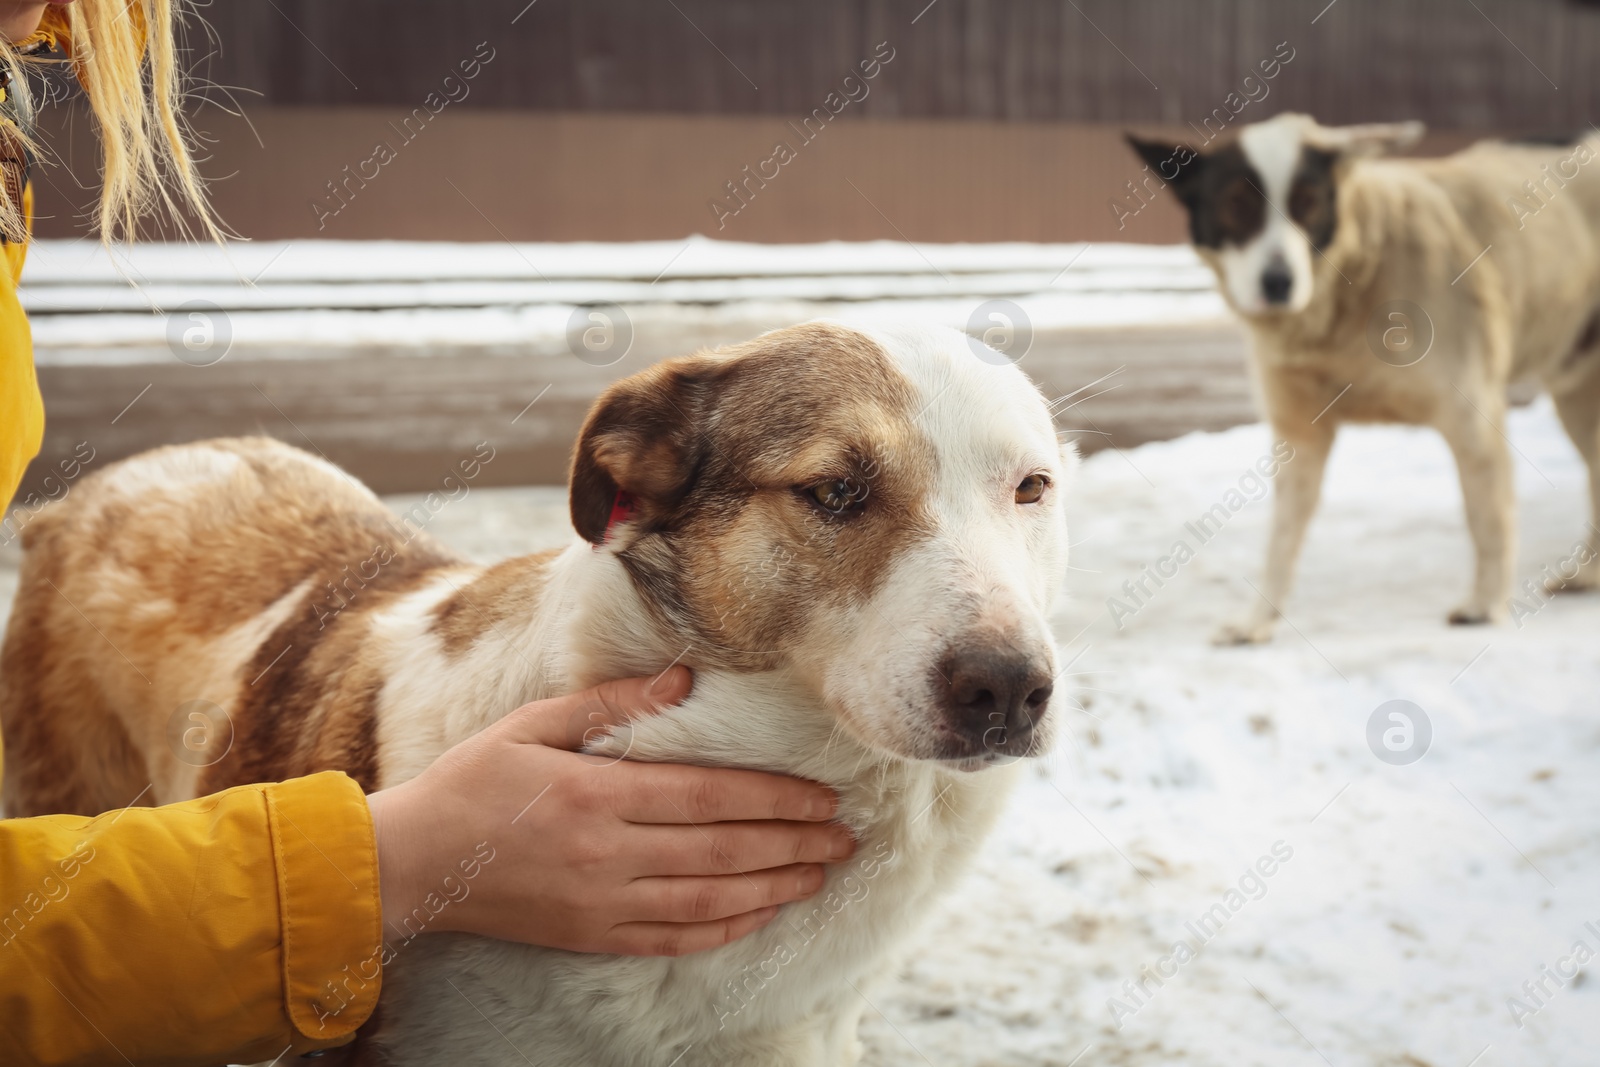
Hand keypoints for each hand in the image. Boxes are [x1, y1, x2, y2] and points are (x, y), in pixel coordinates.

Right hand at [366, 667, 853, 955]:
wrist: (414, 863)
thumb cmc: (473, 782)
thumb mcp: (534, 723)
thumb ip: (612, 704)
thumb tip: (684, 679)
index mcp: (596, 794)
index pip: (708, 795)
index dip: (773, 797)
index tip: (822, 796)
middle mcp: (607, 853)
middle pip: (723, 851)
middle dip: (794, 843)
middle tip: (846, 837)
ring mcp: (602, 902)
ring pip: (710, 901)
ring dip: (774, 887)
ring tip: (821, 873)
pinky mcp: (592, 936)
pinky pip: (674, 939)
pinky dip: (726, 929)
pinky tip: (762, 914)